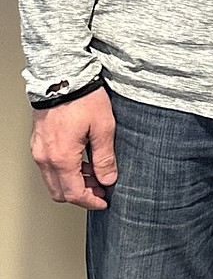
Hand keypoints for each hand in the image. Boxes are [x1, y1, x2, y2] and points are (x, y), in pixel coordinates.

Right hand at [30, 89, 116, 210]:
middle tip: (101, 189)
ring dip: (73, 182)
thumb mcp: (104, 127)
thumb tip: (108, 178)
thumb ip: (105, 157)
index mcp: (62, 158)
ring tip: (95, 173)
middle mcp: (45, 158)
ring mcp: (39, 150)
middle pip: (60, 191)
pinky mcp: (38, 142)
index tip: (103, 201)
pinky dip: (64, 170)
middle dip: (81, 194)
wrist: (63, 77)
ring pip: (53, 180)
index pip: (74, 193)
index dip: (90, 201)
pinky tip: (81, 161)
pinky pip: (49, 166)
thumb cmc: (83, 98)